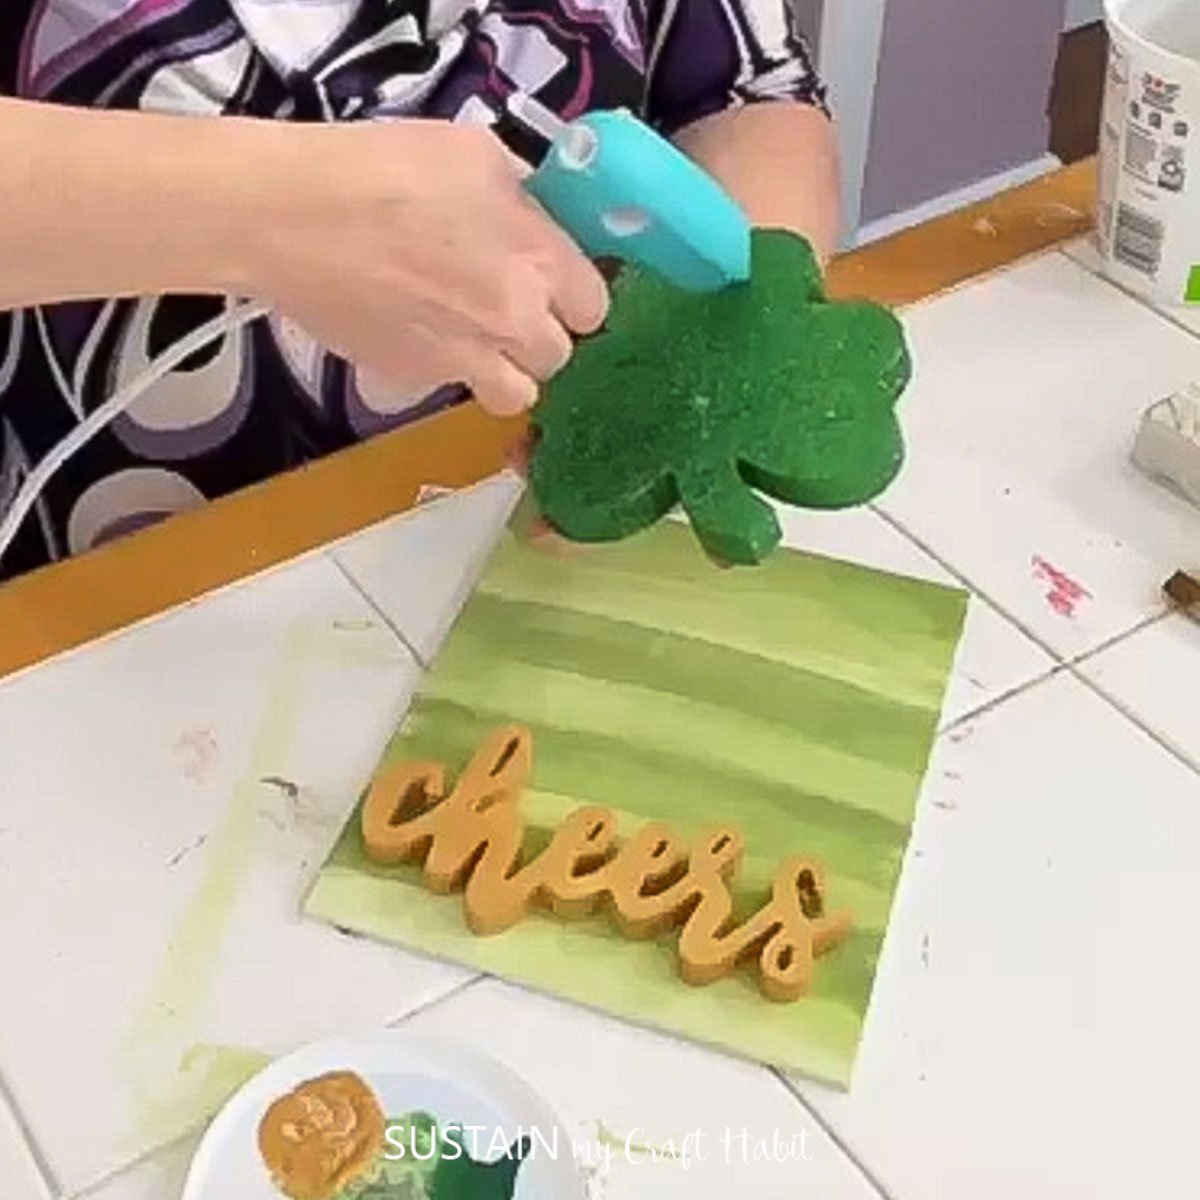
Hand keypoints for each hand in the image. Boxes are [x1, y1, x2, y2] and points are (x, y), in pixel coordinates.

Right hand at [241, 119, 609, 414]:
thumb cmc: (382, 168)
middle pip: (558, 355)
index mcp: (538, 261)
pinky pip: (454, 389)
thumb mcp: (473, 153)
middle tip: (505, 302)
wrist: (288, 217)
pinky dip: (447, 370)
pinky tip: (416, 331)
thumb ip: (521, 197)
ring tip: (474, 337)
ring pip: (516, 394)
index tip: (551, 278)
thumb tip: (533, 216)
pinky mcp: (415, 381)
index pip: (594, 306)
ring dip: (505, 370)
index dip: (574, 293)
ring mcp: (465, 361)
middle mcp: (512, 322)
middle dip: (539, 333)